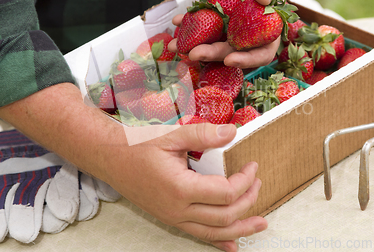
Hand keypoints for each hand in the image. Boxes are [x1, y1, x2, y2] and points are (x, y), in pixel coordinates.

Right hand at [103, 122, 266, 251]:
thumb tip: (233, 132)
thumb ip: (204, 135)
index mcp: (180, 188)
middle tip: (257, 183)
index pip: (225, 192)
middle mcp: (177, 209)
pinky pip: (198, 235)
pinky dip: (218, 242)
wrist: (112, 159)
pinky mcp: (170, 219)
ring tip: (260, 222)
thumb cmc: (140, 146)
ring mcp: (173, 218)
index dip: (245, 180)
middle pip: (224, 216)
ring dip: (240, 228)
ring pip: (214, 233)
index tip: (252, 166)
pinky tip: (233, 245)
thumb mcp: (172, 136)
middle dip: (248, 201)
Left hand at [168, 0, 303, 68]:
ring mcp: (228, 30)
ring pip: (211, 43)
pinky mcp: (213, 20)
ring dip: (193, 46)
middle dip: (212, 54)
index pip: (261, 54)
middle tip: (194, 53)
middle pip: (230, 51)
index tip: (229, 59)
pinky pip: (199, 26)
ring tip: (176, 46)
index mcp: (267, 31)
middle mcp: (246, 36)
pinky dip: (186, 25)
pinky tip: (176, 21)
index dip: (246, 60)